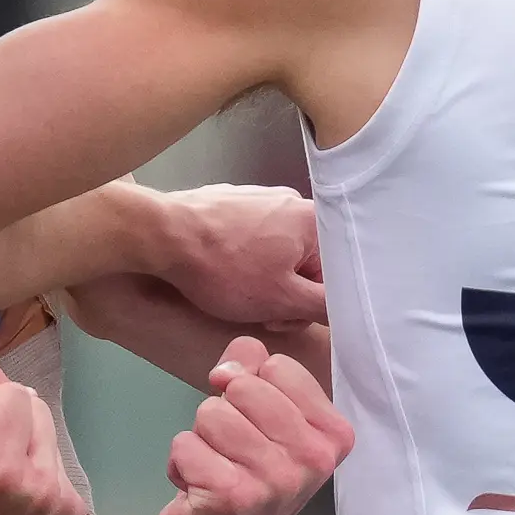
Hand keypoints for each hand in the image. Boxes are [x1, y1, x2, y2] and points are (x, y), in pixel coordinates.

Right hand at [0, 358, 87, 514]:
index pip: (11, 393)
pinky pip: (60, 472)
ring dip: (24, 450)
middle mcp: (40, 487)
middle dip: (6, 425)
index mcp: (1, 465)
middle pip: (37, 410)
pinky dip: (38, 478)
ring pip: (50, 440)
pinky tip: (12, 503)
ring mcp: (60, 508)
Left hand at [150, 184, 324, 325]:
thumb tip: (352, 308)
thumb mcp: (281, 299)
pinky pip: (254, 237)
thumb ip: (324, 306)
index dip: (311, 305)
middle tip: (258, 313)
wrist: (163, 234)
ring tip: (235, 294)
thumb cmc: (224, 269)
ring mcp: (260, 197)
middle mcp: (292, 200)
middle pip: (307, 262)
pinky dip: (245, 259)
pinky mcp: (233, 201)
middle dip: (286, 294)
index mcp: (313, 220)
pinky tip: (221, 271)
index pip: (334, 273)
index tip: (283, 317)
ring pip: (280, 252)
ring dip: (265, 280)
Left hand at [155, 336, 353, 514]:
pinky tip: (200, 492)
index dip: (251, 389)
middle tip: (232, 454)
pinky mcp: (233, 496)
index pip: (277, 366)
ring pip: (210, 413)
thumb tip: (230, 367)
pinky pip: (184, 444)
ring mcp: (276, 479)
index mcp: (332, 433)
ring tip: (216, 471)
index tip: (255, 427)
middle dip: (223, 414)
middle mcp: (313, 457)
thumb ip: (252, 367)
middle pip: (242, 387)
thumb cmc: (245, 475)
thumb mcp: (260, 413)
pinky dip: (181, 464)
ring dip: (201, 441)